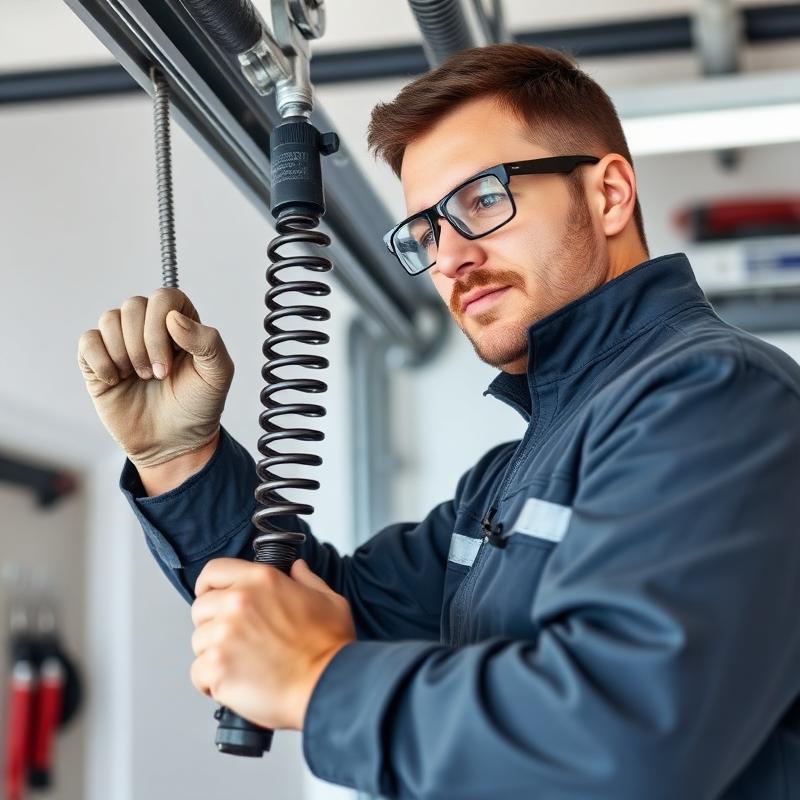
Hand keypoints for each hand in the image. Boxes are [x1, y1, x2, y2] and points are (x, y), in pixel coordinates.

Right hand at [77, 288, 233, 468]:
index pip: (164, 297)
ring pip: (109, 319)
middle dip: (144, 344)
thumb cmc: (198, 406)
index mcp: (180, 323)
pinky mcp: (98, 362)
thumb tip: (174, 317)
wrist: (174, 442)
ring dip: (124, 352)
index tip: (171, 361)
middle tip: (157, 375)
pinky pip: (88, 341)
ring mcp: (122, 343)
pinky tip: (115, 380)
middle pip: (133, 306)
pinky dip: (101, 360)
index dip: (162, 324)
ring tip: (140, 377)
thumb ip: (207, 341)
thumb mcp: (217, 374)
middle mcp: (149, 327)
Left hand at [189, 558, 355, 730]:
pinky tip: (236, 683)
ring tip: (242, 665)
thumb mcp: (329, 600)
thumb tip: (297, 568)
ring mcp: (225, 634)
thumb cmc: (330, 648)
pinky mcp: (217, 666)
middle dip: (213, 625)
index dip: (209, 586)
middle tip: (237, 641)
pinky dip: (211, 683)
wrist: (328, 686)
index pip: (213, 571)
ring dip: (214, 654)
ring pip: (198, 642)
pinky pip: (197, 673)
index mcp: (262, 580)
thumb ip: (306, 580)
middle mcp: (239, 601)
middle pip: (200, 608)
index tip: (212, 598)